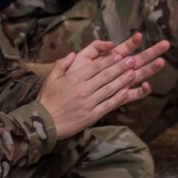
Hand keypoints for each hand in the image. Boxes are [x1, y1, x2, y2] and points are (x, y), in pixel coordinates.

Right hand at [36, 33, 169, 137]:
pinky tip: (126, 92)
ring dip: (122, 80)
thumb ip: (61, 65)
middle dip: (120, 67)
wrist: (44, 123)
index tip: (119, 54)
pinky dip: (118, 98)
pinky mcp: (92, 115)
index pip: (95, 67)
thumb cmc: (47, 100)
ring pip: (109, 89)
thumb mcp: (50, 79)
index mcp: (74, 79)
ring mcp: (89, 102)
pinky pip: (108, 105)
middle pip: (105, 76)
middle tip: (132, 60)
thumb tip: (71, 54)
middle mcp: (83, 89)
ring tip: (133, 72)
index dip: (108, 60)